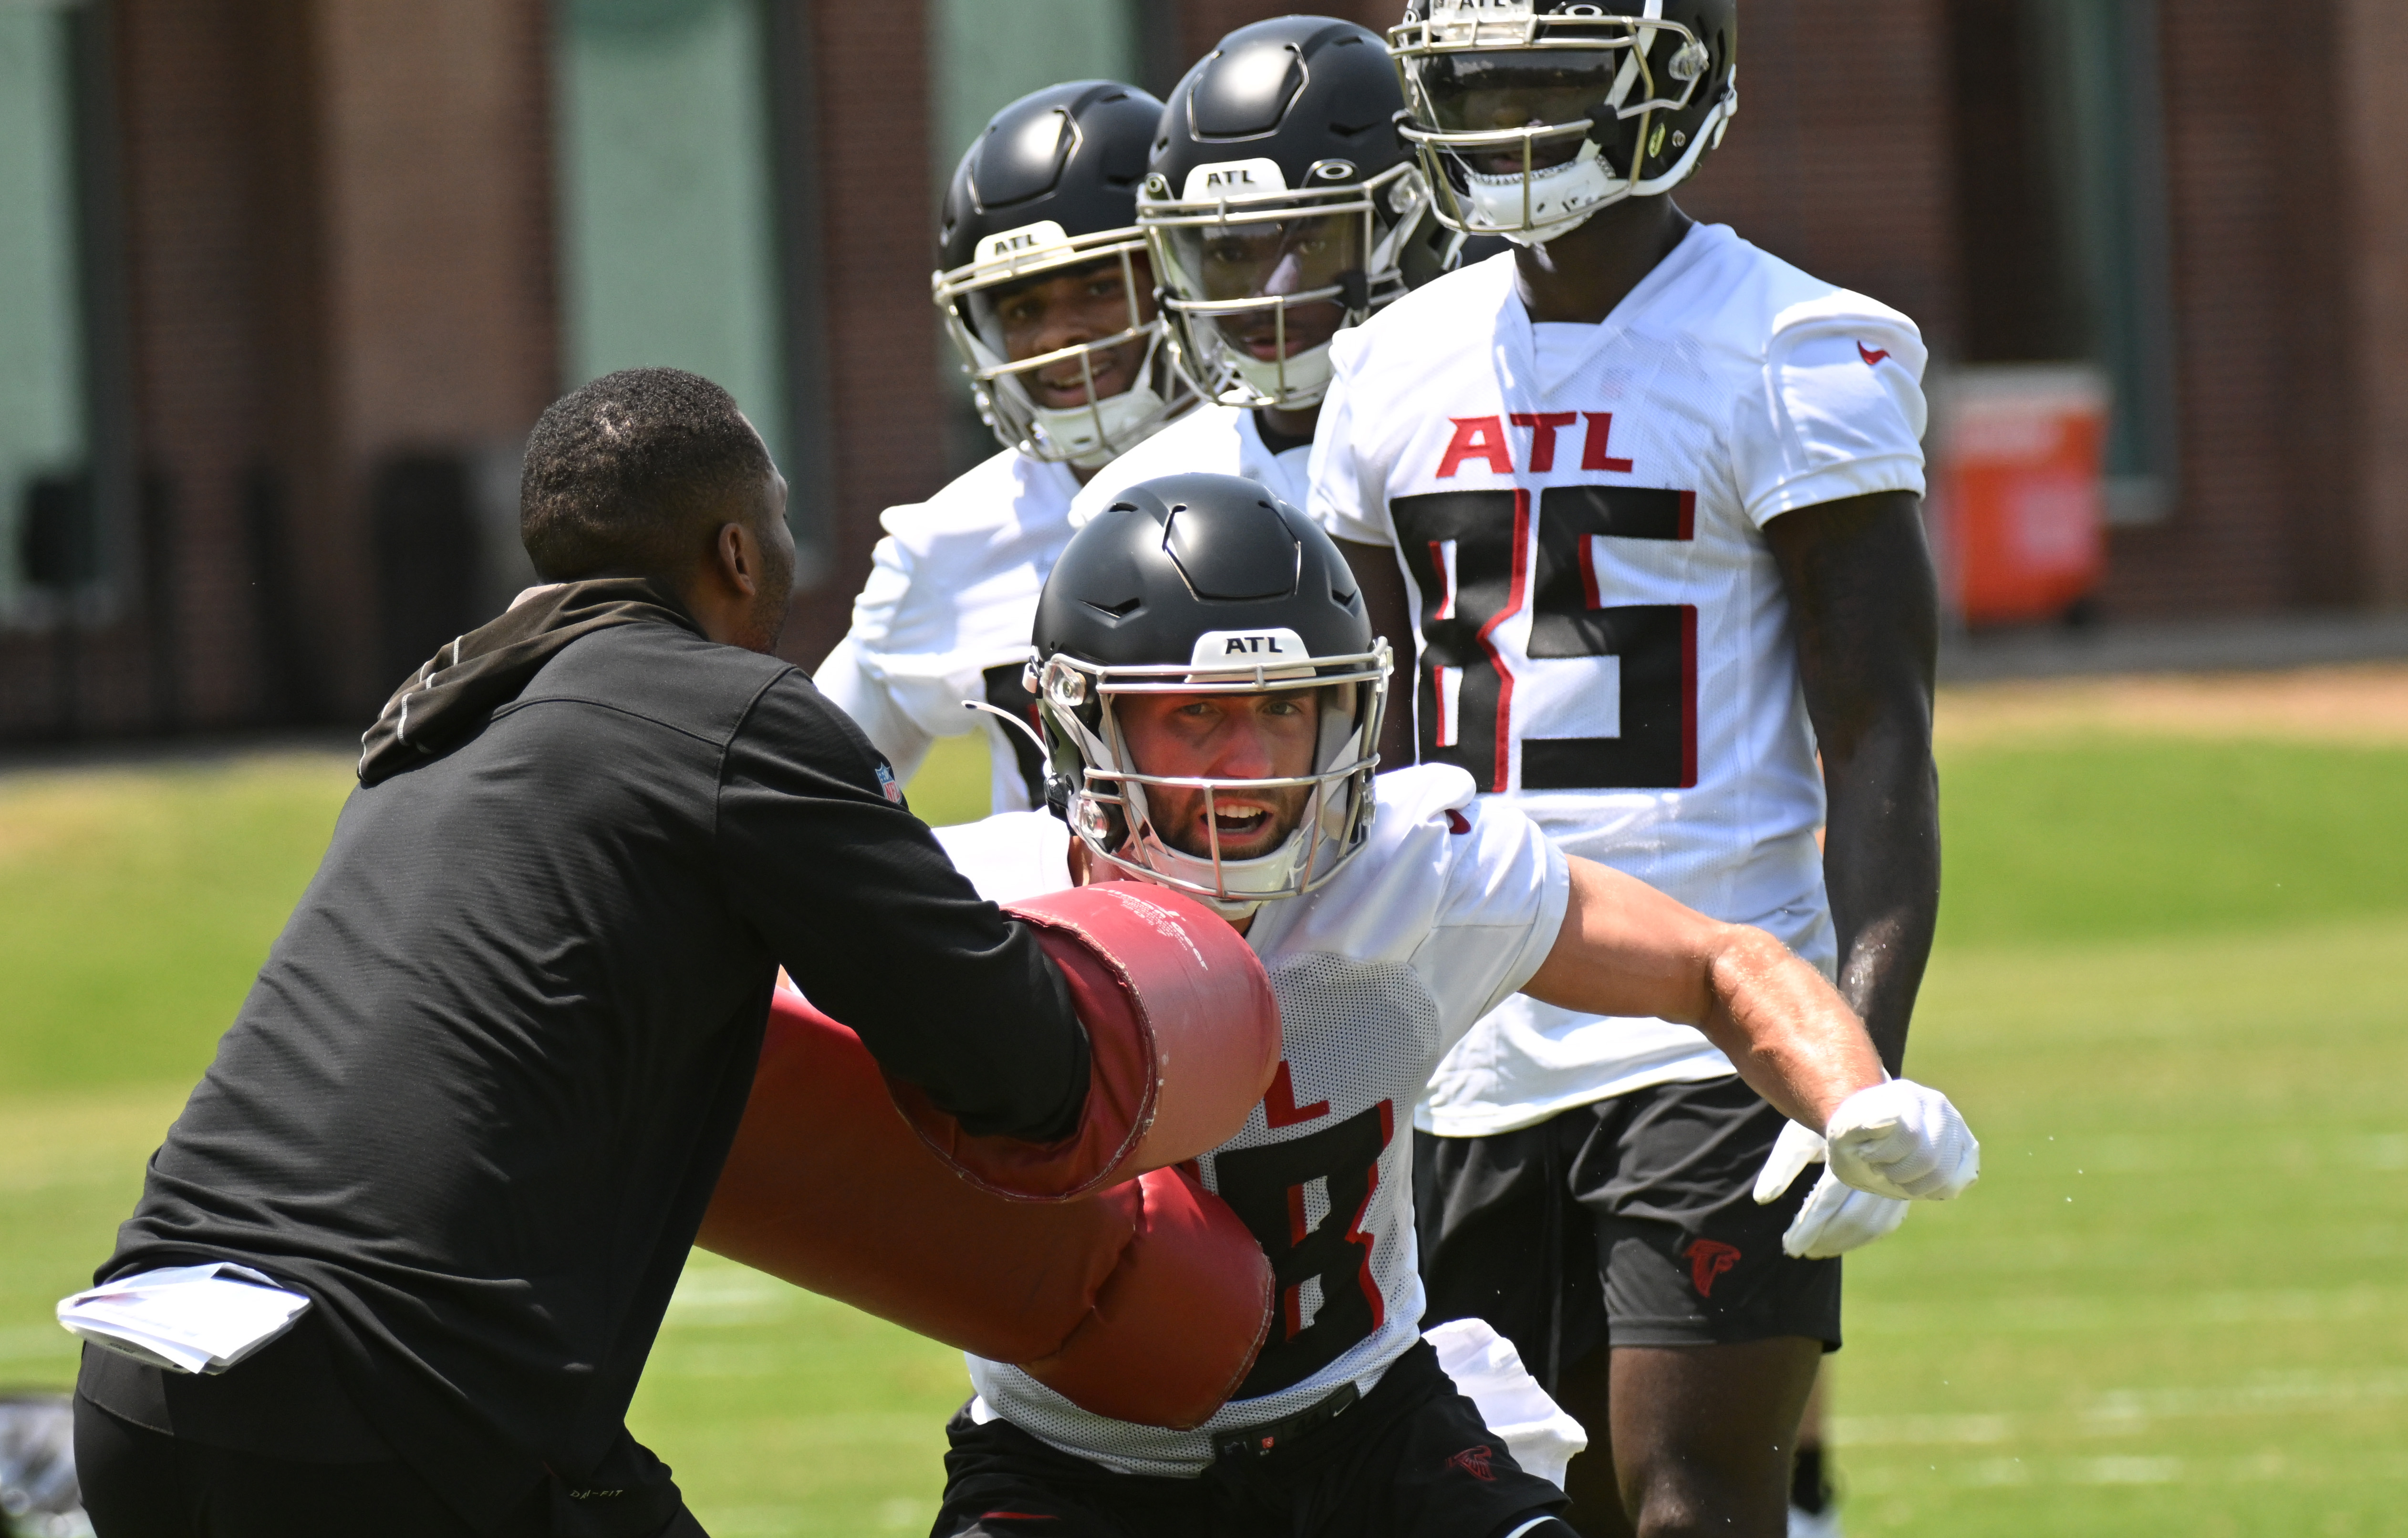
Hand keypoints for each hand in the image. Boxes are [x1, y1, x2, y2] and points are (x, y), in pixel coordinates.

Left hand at [1752, 1117, 1911, 1257]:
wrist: (1868, 1105)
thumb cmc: (1827, 1119)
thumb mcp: (1799, 1135)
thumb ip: (1782, 1165)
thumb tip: (1762, 1199)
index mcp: (1850, 1154)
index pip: (1827, 1203)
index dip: (1808, 1228)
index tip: (1790, 1246)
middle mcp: (1878, 1168)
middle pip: (1853, 1218)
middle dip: (1825, 1239)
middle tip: (1799, 1251)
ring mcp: (1896, 1178)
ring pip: (1873, 1225)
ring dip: (1844, 1242)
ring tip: (1815, 1251)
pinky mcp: (1903, 1187)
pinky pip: (1887, 1222)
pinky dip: (1864, 1236)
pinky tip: (1842, 1240)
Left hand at [1823, 1079, 1978, 1200]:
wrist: (1869, 1138)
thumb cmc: (1854, 1137)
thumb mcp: (1842, 1132)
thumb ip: (1859, 1125)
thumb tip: (1893, 1119)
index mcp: (1906, 1093)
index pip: (1909, 1136)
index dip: (1884, 1156)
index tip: (1866, 1155)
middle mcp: (1937, 1104)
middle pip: (1929, 1158)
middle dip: (1899, 1174)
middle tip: (1881, 1168)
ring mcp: (1956, 1126)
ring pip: (1944, 1175)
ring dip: (1913, 1185)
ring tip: (1896, 1174)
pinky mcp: (1966, 1148)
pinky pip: (1954, 1184)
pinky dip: (1930, 1191)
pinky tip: (1913, 1180)